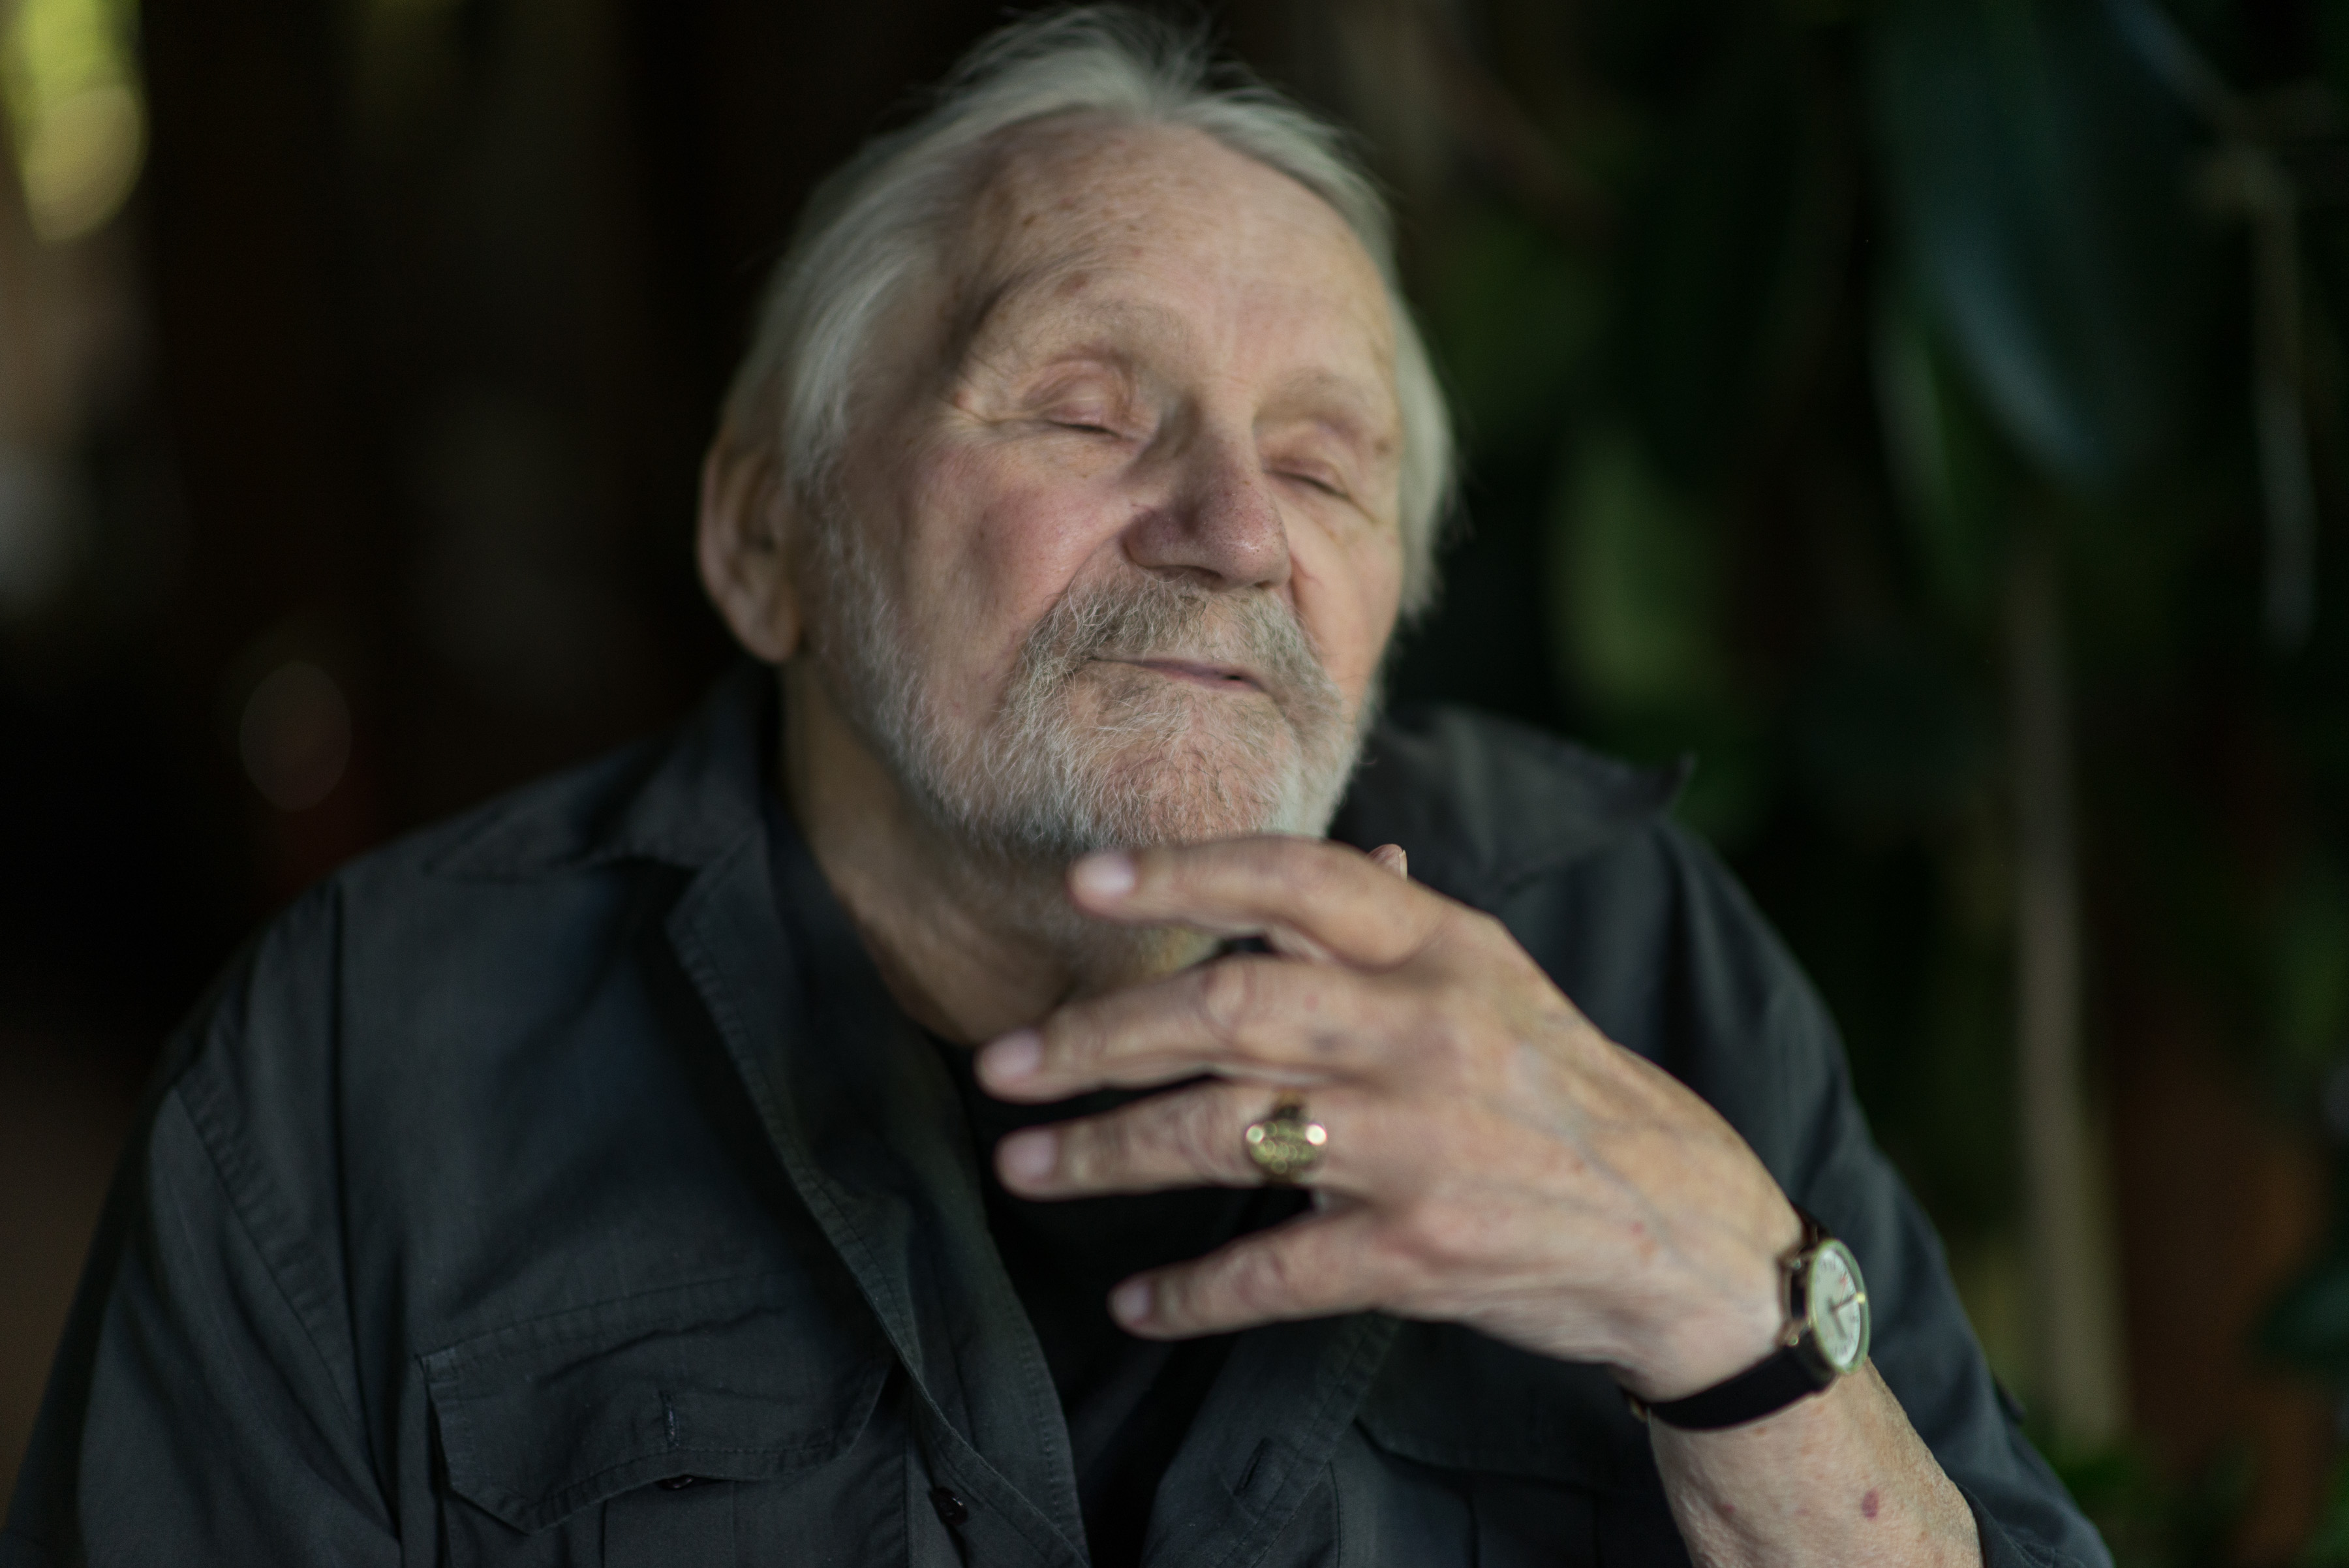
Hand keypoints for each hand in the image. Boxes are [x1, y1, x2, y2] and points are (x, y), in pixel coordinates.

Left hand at [974, 835, 1804, 1400]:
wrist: (1681, 1232)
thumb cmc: (1565, 1092)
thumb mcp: (1496, 981)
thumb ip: (1398, 928)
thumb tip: (1321, 869)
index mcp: (1443, 948)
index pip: (1297, 878)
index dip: (1183, 872)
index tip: (1084, 883)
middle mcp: (1427, 1031)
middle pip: (1228, 1005)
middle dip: (1096, 1035)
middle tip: (1003, 1063)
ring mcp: (1422, 1144)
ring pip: (1225, 1134)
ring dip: (1106, 1153)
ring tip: (1025, 1167)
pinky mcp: (1421, 1253)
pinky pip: (1275, 1271)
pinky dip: (1192, 1293)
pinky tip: (1135, 1300)